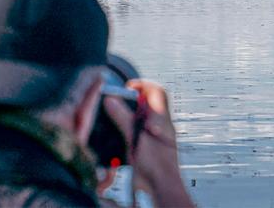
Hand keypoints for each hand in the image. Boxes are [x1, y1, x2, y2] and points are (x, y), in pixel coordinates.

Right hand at [103, 79, 194, 206]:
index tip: (127, 88)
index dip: (142, 85)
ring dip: (127, 117)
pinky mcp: (148, 149)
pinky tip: (118, 138)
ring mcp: (155, 137)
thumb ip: (123, 117)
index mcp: (161, 119)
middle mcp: (160, 126)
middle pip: (147, 104)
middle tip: (116, 103)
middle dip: (131, 101)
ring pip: (141, 119)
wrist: (161, 189)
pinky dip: (127, 131)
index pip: (157, 91)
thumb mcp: (135, 138)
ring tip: (114, 121)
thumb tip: (112, 100)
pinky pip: (137, 133)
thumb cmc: (156, 165)